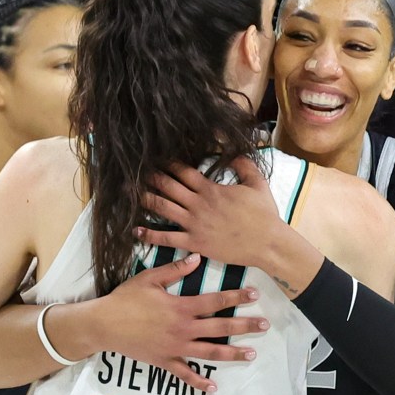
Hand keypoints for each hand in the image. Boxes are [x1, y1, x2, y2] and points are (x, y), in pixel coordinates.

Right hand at [100, 253, 269, 392]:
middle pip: (220, 328)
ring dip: (232, 354)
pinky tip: (214, 387)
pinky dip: (199, 381)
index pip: (216, 301)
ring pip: (209, 353)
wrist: (103, 325)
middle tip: (264, 326)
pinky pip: (184, 374)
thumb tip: (197, 258)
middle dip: (244, 326)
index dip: (237, 298)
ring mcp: (175, 348)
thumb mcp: (149, 279)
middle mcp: (183, 329)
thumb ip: (175, 270)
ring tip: (251, 354)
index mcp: (181, 307)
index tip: (254, 295)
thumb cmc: (125, 299)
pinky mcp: (164, 361)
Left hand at [137, 157, 281, 267]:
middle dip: (149, 177)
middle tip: (132, 171)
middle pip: (167, 186)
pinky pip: (168, 238)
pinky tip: (136, 230)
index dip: (167, 163)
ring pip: (163, 208)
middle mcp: (199, 204)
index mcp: (211, 189)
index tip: (154, 157)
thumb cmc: (264, 215)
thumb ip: (243, 165)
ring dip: (144, 200)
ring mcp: (195, 224)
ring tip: (127, 194)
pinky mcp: (195, 243)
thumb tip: (233, 151)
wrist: (267, 243)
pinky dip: (150, 234)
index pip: (183, 171)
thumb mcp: (257, 184)